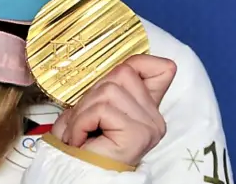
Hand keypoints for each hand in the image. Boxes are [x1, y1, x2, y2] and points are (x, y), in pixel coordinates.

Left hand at [50, 54, 176, 166]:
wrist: (77, 174)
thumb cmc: (81, 143)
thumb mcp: (92, 106)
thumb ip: (107, 86)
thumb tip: (115, 63)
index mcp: (147, 108)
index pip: (158, 68)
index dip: (138, 62)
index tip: (115, 76)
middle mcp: (154, 117)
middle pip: (122, 72)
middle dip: (92, 93)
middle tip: (83, 119)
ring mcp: (149, 126)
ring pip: (108, 90)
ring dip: (83, 110)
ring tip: (81, 131)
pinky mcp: (138, 134)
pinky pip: (101, 109)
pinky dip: (81, 122)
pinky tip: (81, 139)